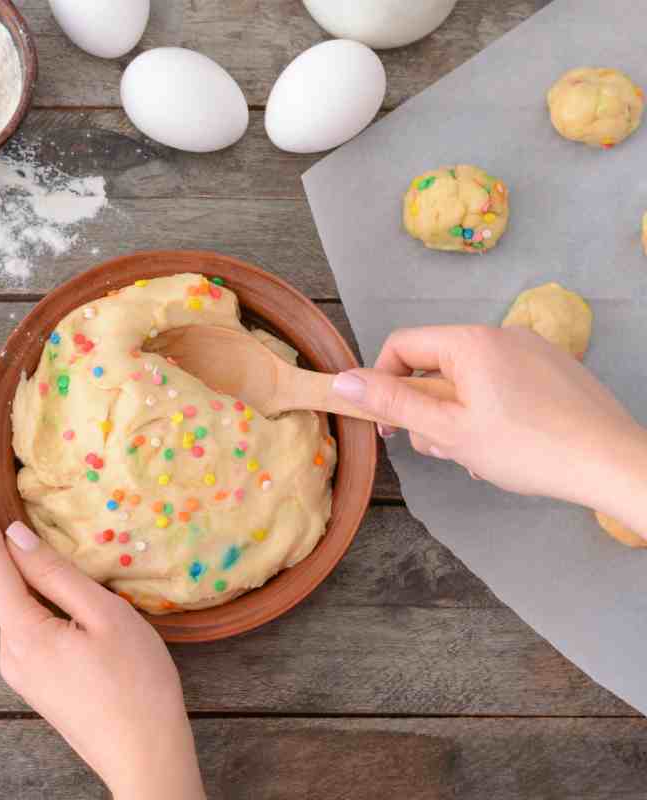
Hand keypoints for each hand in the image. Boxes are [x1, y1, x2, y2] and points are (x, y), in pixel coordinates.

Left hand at [0, 461, 205, 799]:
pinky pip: (33, 626)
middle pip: (3, 581)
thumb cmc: (137, 688)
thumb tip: (15, 537)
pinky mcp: (37, 681)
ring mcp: (21, 670)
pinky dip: (43, 600)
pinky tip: (72, 601)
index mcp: (21, 632)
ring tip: (57, 551)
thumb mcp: (105, 617)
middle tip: (4, 490)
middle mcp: (9, 651)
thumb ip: (57, 574)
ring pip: (21, 604)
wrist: (146, 760)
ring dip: (33, 574)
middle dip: (5, 539)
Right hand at [330, 325, 646, 531]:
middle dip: (429, 410)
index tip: (390, 428)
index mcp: (470, 342)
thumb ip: (392, 403)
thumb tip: (341, 380)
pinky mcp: (556, 369)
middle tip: (445, 450)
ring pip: (470, 380)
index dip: (383, 384)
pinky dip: (492, 412)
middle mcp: (501, 333)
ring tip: (480, 455)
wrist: (612, 463)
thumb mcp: (447, 431)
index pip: (402, 346)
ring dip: (460, 417)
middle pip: (437, 366)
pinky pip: (503, 383)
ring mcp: (533, 349)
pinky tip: (508, 447)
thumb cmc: (527, 448)